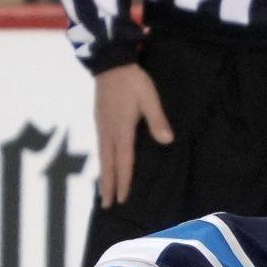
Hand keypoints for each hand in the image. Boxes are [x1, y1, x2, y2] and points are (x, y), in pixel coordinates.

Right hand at [93, 61, 172, 209]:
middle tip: (106, 205)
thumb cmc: (132, 80)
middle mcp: (108, 131)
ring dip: (103, 175)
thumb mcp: (149, 98)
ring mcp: (102, 125)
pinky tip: (105, 163)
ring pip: (102, 156)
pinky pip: (100, 146)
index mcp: (122, 130)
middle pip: (108, 164)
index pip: (124, 162)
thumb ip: (157, 120)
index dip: (124, 182)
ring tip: (104, 191)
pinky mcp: (100, 119)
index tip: (122, 200)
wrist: (110, 61)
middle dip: (108, 186)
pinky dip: (102, 161)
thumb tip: (167, 141)